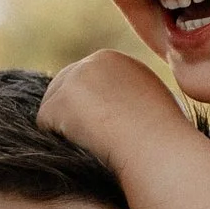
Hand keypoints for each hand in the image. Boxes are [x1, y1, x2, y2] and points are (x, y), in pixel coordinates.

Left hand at [38, 48, 187, 162]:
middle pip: (63, 92)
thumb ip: (128, 95)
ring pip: (54, 110)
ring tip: (97, 145)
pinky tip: (87, 147)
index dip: (91, 111)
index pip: (85, 83)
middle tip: (97, 142)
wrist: (156, 147)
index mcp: (115, 61)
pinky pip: (47, 128)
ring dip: (68, 131)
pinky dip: (62, 142)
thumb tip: (115, 109)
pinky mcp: (58, 102)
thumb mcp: (151, 101)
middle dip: (72, 118)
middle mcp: (92, 62)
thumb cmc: (163, 135)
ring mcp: (73, 80)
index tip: (107, 130)